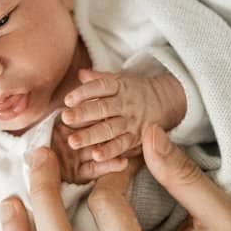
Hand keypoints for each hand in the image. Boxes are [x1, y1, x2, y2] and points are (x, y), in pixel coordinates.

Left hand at [61, 69, 185, 163]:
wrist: (164, 102)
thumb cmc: (133, 91)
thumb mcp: (119, 80)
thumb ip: (99, 78)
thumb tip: (79, 73)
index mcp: (119, 87)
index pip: (101, 87)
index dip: (84, 92)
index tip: (68, 100)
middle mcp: (125, 104)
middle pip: (103, 108)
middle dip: (84, 114)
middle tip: (65, 118)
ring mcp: (131, 122)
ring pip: (110, 129)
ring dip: (91, 136)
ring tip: (73, 142)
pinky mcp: (136, 138)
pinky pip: (122, 145)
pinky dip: (109, 151)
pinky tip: (95, 157)